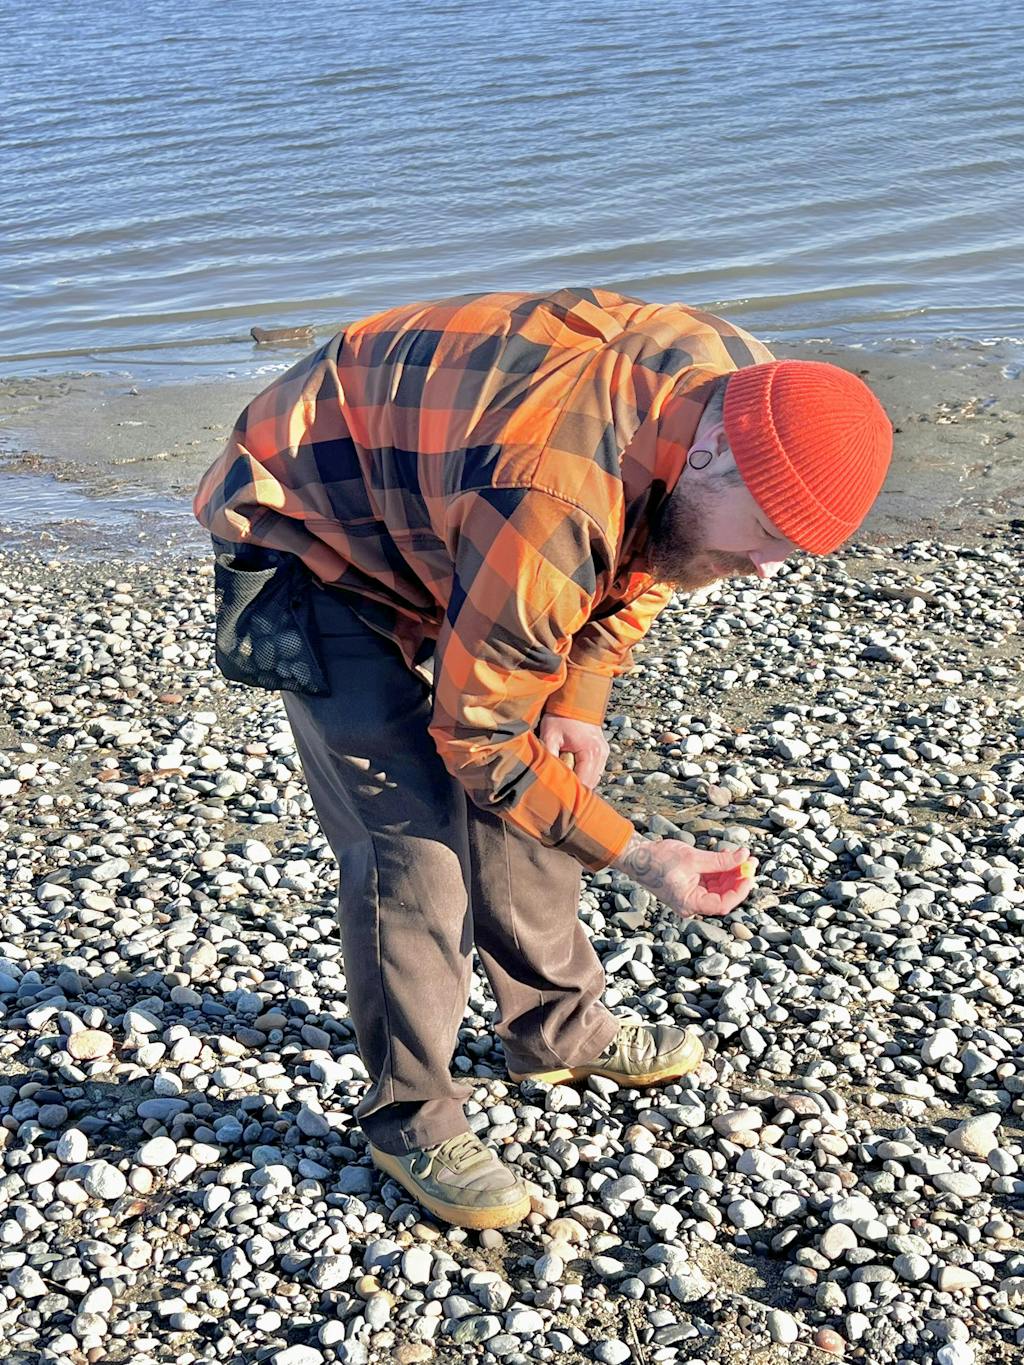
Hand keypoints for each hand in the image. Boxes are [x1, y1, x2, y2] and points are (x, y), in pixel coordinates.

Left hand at [539, 714, 609, 789]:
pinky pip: (594, 771)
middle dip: (574, 788)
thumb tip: (544, 777)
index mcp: (591, 753)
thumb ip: (548, 757)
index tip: (555, 796)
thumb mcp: (550, 736)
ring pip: (593, 779)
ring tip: (564, 775)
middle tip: (557, 786)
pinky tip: (571, 768)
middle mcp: (602, 755)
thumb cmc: (561, 716)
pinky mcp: (602, 751)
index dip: (569, 792)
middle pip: (589, 785)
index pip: (582, 785)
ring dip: (579, 781)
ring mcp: (604, 753)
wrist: (575, 698)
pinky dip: (583, 773)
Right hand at [611, 834, 756, 917]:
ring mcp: (691, 896)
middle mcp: (692, 904)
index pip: (722, 904)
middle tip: (750, 860)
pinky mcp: (690, 886)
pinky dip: (720, 870)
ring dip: (731, 872)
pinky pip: (711, 881)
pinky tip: (727, 857)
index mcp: (689, 903)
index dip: (739, 890)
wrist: (637, 857)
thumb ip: (720, 861)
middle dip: (738, 878)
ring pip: (719, 887)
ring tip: (741, 855)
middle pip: (723, 895)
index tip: (749, 874)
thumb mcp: (693, 859)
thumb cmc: (659, 860)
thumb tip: (744, 856)